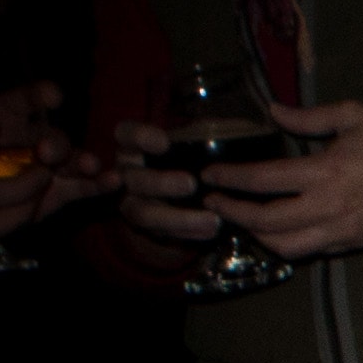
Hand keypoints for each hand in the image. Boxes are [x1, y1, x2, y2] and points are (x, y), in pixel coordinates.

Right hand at [102, 116, 224, 259]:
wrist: (186, 194)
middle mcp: (127, 173)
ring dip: (177, 217)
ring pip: (142, 213)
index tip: (164, 143)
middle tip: (191, 184)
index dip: (140, 138)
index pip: (126, 135)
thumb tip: (236, 128)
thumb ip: (205, 135)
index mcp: (134, 146)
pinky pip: (159, 234)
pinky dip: (186, 233)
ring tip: (212, 220)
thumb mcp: (197, 141)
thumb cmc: (193, 157)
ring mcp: (132, 202)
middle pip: (134, 178)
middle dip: (161, 182)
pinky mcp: (145, 227)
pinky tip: (211, 231)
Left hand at [196, 98, 362, 258]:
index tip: (210, 176)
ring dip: (255, 235)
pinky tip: (275, 230)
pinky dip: (285, 244)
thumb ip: (308, 117)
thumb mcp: (353, 115)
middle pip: (265, 221)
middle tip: (214, 203)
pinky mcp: (351, 243)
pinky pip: (309, 251)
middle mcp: (328, 206)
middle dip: (232, 212)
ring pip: (284, 246)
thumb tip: (272, 111)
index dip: (230, 179)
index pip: (262, 180)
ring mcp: (340, 230)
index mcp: (326, 171)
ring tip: (242, 219)